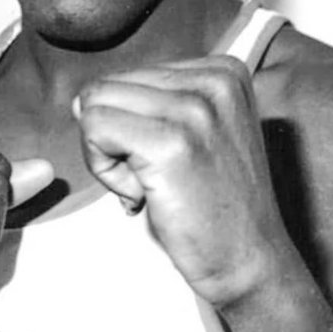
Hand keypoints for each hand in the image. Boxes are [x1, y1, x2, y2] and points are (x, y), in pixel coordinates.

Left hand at [73, 57, 280, 305]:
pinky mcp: (170, 142)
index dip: (133, 125)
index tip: (170, 161)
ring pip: (95, 106)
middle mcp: (214, 80)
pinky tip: (142, 194)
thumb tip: (81, 100)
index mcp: (222, 70)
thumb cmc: (215, 207)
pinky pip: (94, 130)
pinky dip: (104, 171)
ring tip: (152, 185)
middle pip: (108, 86)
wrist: (251, 260)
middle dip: (115, 137)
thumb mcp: (197, 134)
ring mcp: (194, 109)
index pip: (130, 75)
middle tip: (157, 178)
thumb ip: (149, 107)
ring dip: (108, 156)